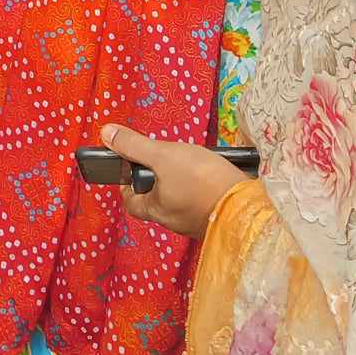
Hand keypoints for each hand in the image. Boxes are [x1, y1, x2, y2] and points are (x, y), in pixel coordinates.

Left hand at [100, 124, 248, 239]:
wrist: (249, 206)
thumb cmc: (202, 182)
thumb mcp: (162, 156)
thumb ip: (134, 146)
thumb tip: (106, 133)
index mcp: (155, 210)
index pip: (130, 201)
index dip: (126, 184)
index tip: (128, 168)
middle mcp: (174, 221)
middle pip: (156, 199)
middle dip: (158, 179)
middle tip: (164, 158)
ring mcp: (197, 221)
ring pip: (181, 199)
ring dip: (184, 181)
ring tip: (192, 161)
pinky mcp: (219, 217)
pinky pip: (204, 200)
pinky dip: (204, 186)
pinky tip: (213, 173)